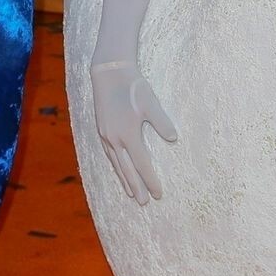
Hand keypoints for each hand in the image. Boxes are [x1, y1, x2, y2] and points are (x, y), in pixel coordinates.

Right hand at [91, 59, 177, 203]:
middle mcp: (115, 139)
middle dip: (137, 187)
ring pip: (116, 164)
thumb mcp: (150, 102)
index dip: (151, 180)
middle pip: (127, 170)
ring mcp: (106, 135)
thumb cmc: (133, 86)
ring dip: (125, 180)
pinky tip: (119, 170)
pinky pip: (109, 155)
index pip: (142, 164)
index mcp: (128, 134)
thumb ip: (161, 121)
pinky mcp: (102, 130)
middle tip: (144, 203)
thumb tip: (173, 139)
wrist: (109, 72)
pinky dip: (115, 166)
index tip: (158, 194)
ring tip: (131, 194)